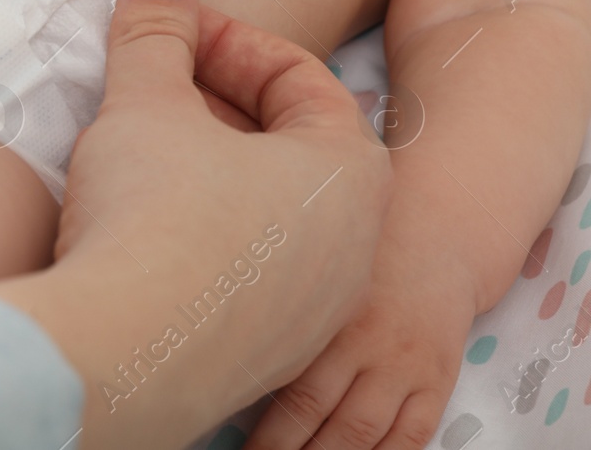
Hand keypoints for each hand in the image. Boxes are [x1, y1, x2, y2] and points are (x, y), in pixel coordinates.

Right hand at [0, 0, 392, 449]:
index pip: (301, 78)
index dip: (226, 43)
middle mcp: (354, 247)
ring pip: (268, 217)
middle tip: (146, 92)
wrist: (121, 353)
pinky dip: (200, 242)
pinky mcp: (269, 358)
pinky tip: (137, 236)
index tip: (167, 38)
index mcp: (349, 173)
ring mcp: (317, 312)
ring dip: (207, 177)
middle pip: (289, 147)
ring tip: (135, 160)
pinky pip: (244, 277)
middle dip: (213, 109)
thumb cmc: (152, 216)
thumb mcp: (146, 100)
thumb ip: (157, 27)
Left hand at [243, 243, 473, 449]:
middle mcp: (370, 347)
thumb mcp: (319, 276)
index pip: (295, 395)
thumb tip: (233, 360)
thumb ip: (287, 315)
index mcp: (331, 320)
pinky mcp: (437, 381)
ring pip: (367, 434)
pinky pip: (413, 435)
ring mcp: (406, 368)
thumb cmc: (359, 258)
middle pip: (326, 420)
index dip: (268, 436)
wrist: (437, 241)